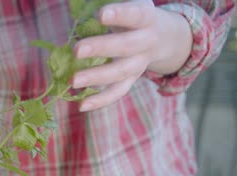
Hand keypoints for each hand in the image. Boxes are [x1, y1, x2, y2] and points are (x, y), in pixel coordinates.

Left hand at [71, 0, 192, 111]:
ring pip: (120, 73)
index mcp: (146, 18)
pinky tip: (81, 105)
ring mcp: (139, 64)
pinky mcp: (131, 80)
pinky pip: (117, 92)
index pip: (135, 15)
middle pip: (125, 46)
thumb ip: (113, 5)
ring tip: (73, 81)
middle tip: (76, 50)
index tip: (100, 15)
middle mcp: (146, 42)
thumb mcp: (131, 3)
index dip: (119, 15)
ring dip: (95, 77)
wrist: (163, 37)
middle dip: (100, 48)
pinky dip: (100, 101)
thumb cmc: (135, 15)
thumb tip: (82, 2)